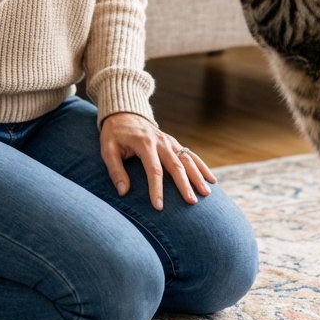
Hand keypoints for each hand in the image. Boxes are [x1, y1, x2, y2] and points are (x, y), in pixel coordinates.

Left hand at [100, 112, 215, 209]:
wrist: (124, 113)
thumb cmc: (114, 134)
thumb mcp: (108, 149)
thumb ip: (115, 170)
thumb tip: (123, 192)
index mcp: (144, 144)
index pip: (153, 169)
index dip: (156, 188)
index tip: (159, 207)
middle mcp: (160, 141)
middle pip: (176, 165)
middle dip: (184, 184)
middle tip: (191, 202)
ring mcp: (169, 141)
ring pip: (187, 159)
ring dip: (198, 176)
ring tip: (206, 193)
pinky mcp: (174, 143)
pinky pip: (190, 154)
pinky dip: (202, 166)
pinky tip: (211, 179)